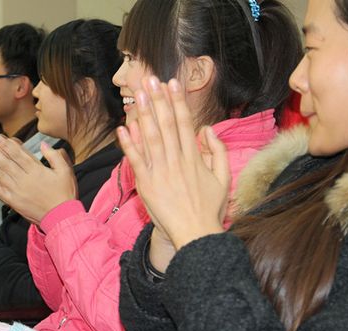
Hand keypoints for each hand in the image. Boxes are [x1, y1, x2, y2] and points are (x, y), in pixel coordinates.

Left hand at [0, 136, 76, 224]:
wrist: (62, 217)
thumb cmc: (65, 193)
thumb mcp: (66, 171)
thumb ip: (55, 156)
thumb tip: (43, 144)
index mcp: (36, 170)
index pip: (18, 154)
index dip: (6, 145)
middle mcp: (24, 179)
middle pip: (6, 162)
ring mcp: (18, 191)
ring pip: (0, 175)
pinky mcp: (15, 203)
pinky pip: (0, 193)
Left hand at [118, 76, 229, 249]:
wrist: (195, 235)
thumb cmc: (210, 209)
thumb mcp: (224, 179)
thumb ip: (219, 152)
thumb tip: (207, 129)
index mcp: (194, 158)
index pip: (183, 123)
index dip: (177, 101)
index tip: (172, 83)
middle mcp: (177, 161)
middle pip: (166, 124)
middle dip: (158, 100)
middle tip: (150, 79)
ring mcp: (160, 172)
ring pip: (151, 138)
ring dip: (144, 114)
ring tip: (138, 94)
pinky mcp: (146, 185)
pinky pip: (136, 160)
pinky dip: (129, 144)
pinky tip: (123, 127)